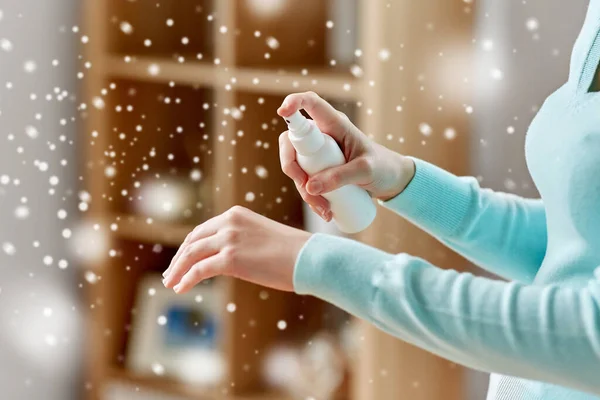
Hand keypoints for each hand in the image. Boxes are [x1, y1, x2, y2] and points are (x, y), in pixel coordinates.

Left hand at [162, 206, 311, 292]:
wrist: (309, 257)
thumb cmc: (293, 252)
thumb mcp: (262, 237)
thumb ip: (242, 242)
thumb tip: (229, 261)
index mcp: (236, 214)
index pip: (203, 230)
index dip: (189, 247)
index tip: (182, 260)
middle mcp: (229, 222)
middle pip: (193, 240)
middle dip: (179, 258)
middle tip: (171, 274)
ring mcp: (228, 239)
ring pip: (192, 254)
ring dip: (178, 270)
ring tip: (171, 283)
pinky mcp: (230, 258)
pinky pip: (199, 270)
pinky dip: (187, 279)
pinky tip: (181, 288)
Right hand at [277, 91, 414, 220]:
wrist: (391, 181)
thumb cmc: (383, 167)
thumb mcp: (365, 171)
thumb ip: (340, 176)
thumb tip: (310, 187)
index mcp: (335, 124)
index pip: (310, 103)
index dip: (293, 102)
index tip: (282, 112)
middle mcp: (322, 135)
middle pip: (291, 142)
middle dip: (293, 169)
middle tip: (307, 190)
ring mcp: (318, 152)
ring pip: (295, 167)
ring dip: (304, 191)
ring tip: (325, 209)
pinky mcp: (318, 168)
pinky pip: (303, 181)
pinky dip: (309, 197)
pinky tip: (324, 210)